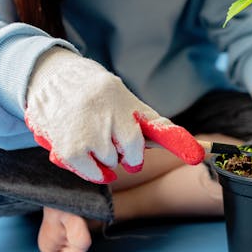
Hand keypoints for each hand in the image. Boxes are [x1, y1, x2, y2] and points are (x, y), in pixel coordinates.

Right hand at [25, 47, 203, 183]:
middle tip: (114, 140)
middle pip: (131, 153)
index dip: (176, 142)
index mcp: (124, 102)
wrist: (53, 79)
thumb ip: (155, 125)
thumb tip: (195, 148)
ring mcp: (86, 134)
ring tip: (93, 137)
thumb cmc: (100, 96)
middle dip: (126, 152)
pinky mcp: (69, 149)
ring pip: (112, 163)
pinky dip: (95, 172)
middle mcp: (105, 116)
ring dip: (107, 158)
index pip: (151, 128)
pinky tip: (91, 159)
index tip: (198, 154)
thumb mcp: (128, 101)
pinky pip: (92, 173)